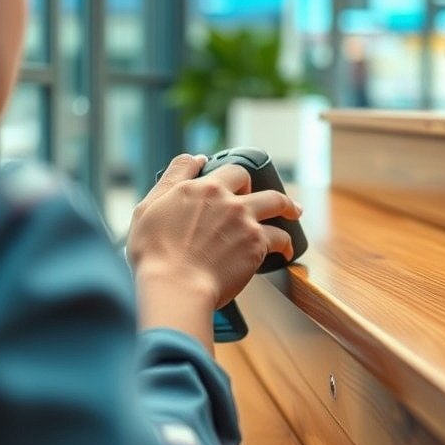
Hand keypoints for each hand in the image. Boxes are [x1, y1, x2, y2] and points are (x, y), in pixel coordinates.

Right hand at [126, 154, 302, 346]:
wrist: (175, 285)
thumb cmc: (155, 253)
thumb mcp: (149, 206)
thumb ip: (175, 177)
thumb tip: (196, 159)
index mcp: (202, 188)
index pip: (228, 169)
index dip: (235, 175)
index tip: (239, 181)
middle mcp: (227, 200)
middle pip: (253, 181)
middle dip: (259, 184)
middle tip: (263, 196)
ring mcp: (245, 221)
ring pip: (277, 203)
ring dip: (289, 207)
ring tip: (295, 212)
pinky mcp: (257, 245)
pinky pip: (281, 238)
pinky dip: (286, 243)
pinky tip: (286, 250)